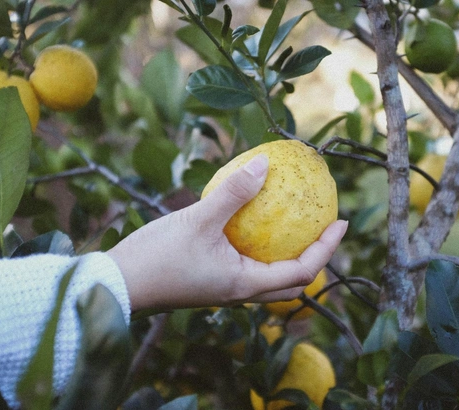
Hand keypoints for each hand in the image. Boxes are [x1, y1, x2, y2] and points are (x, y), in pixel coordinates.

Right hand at [107, 154, 346, 310]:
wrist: (117, 285)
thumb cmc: (157, 257)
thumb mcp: (198, 219)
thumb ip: (234, 192)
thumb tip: (266, 164)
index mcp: (245, 284)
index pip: (302, 271)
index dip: (327, 248)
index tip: (342, 222)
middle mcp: (240, 292)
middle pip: (291, 282)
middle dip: (315, 257)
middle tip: (324, 227)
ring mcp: (224, 289)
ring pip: (269, 276)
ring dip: (289, 255)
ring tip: (295, 224)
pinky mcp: (210, 281)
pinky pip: (247, 266)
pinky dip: (262, 248)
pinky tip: (252, 221)